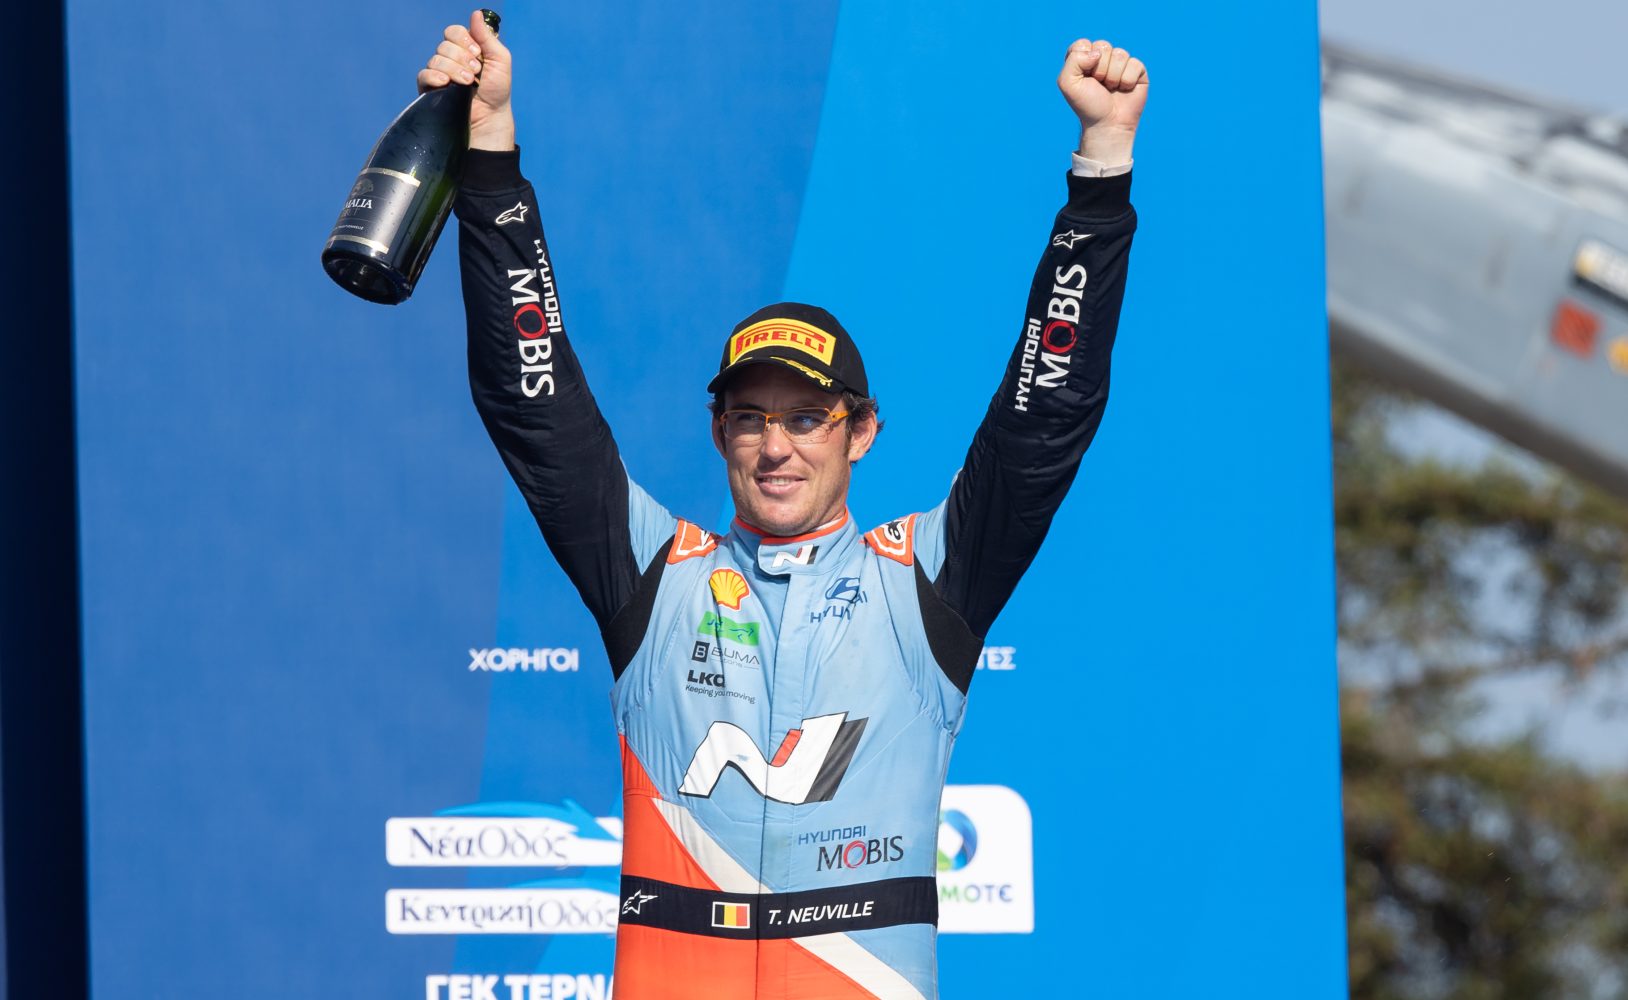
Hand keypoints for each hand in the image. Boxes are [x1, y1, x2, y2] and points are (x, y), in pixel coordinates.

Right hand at [415, 10, 514, 150]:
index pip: (454, 31)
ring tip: (469, 83)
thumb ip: (487, 37)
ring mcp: (440, 73)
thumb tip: (476, 14)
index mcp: (466, 49)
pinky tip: (446, 83)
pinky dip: (435, 76)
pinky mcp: (431, 88)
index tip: (477, 53)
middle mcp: (451, 58)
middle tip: (475, 72)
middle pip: (444, 45)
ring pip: (436, 59)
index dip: (463, 40)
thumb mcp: (500, 60)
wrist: (490, 117)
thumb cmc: (497, 91)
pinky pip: (424, 75)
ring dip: (454, 70)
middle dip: (462, 58)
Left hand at [1057, 39, 1147, 166]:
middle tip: (1098, 85)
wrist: (1107, 124)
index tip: (1083, 77)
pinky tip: (1124, 89)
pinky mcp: (1137, 70)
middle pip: (1102, 46)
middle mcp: (1102, 58)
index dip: (1083, 60)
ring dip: (1113, 76)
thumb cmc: (1087, 105)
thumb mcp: (1067, 83)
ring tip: (1110, 89)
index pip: (1083, 44)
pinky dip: (1127, 80)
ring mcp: (1121, 63)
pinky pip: (1134, 64)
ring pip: (1120, 54)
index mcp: (1084, 59)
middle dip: (1099, 69)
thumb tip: (1097, 52)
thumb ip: (1073, 59)